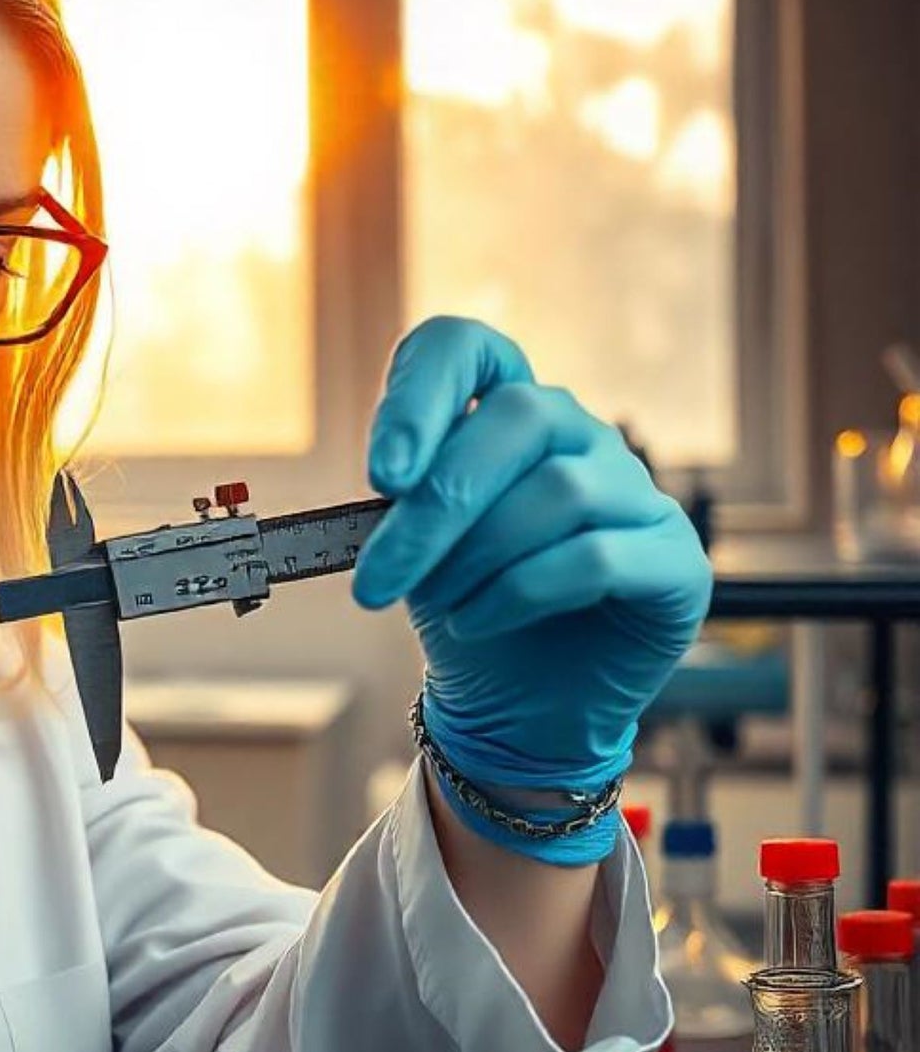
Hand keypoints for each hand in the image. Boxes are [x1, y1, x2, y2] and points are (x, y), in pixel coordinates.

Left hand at [351, 317, 710, 829]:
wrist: (521, 705)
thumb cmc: (466, 607)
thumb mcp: (415, 549)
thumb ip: (408, 502)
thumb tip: (388, 485)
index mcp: (507, 414)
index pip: (467, 346)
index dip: (421, 390)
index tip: (381, 474)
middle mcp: (580, 437)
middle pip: (519, 417)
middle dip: (435, 506)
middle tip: (377, 576)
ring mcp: (637, 494)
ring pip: (559, 489)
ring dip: (476, 554)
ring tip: (436, 602)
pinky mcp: (674, 561)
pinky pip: (597, 556)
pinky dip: (520, 592)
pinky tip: (477, 620)